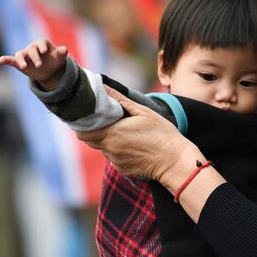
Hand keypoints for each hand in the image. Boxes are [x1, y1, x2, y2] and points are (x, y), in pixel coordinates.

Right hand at [0, 39, 67, 90]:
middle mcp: (32, 48)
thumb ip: (61, 53)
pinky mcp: (19, 63)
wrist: (49, 71)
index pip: (41, 43)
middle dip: (35, 57)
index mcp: (42, 44)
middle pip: (31, 50)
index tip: (44, 51)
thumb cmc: (54, 61)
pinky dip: (5, 60)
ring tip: (24, 67)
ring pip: (20, 54)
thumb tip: (65, 49)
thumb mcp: (59, 58)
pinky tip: (0, 61)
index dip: (42, 46)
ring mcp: (25, 55)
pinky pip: (11, 60)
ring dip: (21, 60)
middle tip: (39, 65)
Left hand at [77, 87, 200, 188]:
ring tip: (123, 132)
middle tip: (103, 121)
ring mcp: (116, 161)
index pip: (83, 132)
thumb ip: (120, 100)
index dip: (82, 124)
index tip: (88, 116)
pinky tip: (132, 145)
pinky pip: (113, 158)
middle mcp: (110, 149)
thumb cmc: (162, 133)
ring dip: (107, 140)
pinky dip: (117, 150)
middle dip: (92, 130)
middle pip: (89, 140)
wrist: (174, 161)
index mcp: (113, 133)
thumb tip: (103, 87)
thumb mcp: (143, 112)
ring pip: (102, 148)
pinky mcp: (122, 169)